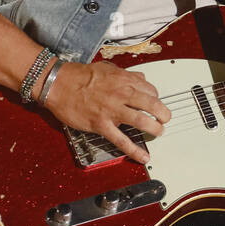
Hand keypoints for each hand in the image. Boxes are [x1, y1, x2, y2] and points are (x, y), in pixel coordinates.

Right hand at [42, 62, 170, 163]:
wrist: (59, 84)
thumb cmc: (80, 76)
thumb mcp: (107, 68)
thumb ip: (126, 74)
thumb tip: (140, 79)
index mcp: (124, 80)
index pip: (150, 90)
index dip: (155, 98)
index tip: (154, 103)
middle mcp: (122, 94)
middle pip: (152, 105)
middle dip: (163, 114)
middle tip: (165, 119)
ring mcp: (112, 111)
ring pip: (141, 121)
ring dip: (154, 129)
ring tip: (158, 132)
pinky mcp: (101, 125)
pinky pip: (121, 141)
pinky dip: (134, 151)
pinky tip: (143, 157)